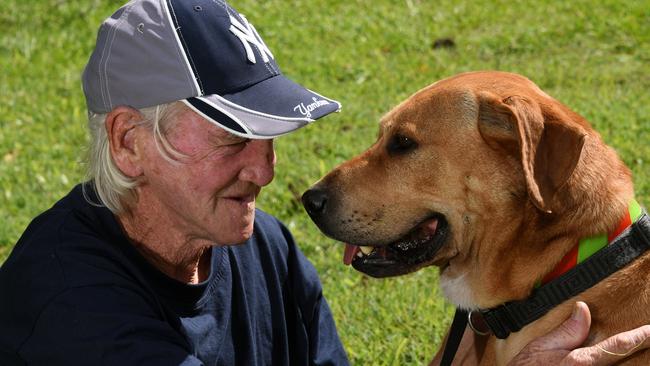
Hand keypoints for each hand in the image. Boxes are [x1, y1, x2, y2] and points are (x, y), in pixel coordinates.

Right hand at [509, 301, 649, 364]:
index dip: (638, 337)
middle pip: (621, 359)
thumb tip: (584, 309)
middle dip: (636, 347)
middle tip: (647, 336)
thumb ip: (567, 330)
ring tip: (635, 344)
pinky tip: (614, 358)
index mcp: (581, 360)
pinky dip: (611, 362)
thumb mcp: (543, 345)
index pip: (618, 346)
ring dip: (621, 358)